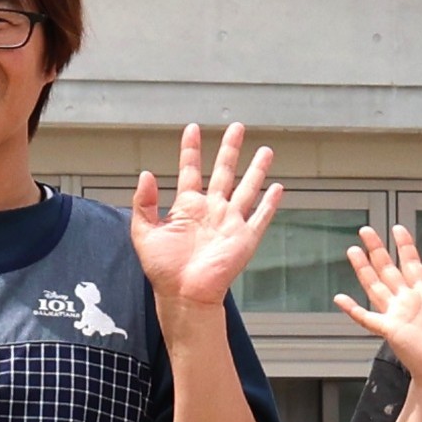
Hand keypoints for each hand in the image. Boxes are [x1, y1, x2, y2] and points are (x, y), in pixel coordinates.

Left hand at [129, 126, 282, 326]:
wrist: (183, 294)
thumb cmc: (163, 269)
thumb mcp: (143, 233)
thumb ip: (143, 203)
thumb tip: (146, 173)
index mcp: (187, 207)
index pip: (190, 170)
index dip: (191, 149)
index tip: (192, 128)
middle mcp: (211, 210)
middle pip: (223, 171)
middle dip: (230, 149)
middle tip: (237, 127)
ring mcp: (230, 222)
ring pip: (247, 188)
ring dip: (256, 169)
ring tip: (265, 150)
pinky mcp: (245, 238)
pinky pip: (261, 216)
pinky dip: (270, 203)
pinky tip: (278, 188)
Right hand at [334, 223, 421, 391]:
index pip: (413, 266)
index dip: (405, 247)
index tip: (398, 229)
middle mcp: (409, 304)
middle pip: (389, 270)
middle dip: (378, 249)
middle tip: (366, 230)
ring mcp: (397, 316)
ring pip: (376, 286)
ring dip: (364, 268)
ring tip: (353, 249)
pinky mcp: (390, 331)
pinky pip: (367, 318)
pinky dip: (352, 309)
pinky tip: (340, 298)